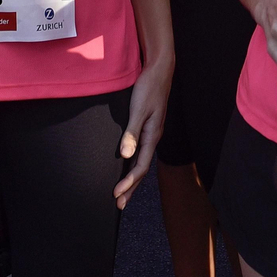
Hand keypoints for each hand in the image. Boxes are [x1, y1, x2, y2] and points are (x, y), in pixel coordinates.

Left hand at [113, 59, 171, 208]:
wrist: (159, 71)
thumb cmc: (149, 88)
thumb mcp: (139, 110)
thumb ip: (131, 133)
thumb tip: (125, 156)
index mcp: (152, 136)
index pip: (141, 166)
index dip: (129, 182)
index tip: (117, 194)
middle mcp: (152, 137)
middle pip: (142, 169)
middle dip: (131, 188)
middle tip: (119, 205)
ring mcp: (150, 133)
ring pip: (141, 161)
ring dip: (132, 179)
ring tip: (122, 193)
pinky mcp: (147, 126)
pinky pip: (140, 151)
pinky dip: (133, 164)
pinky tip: (126, 166)